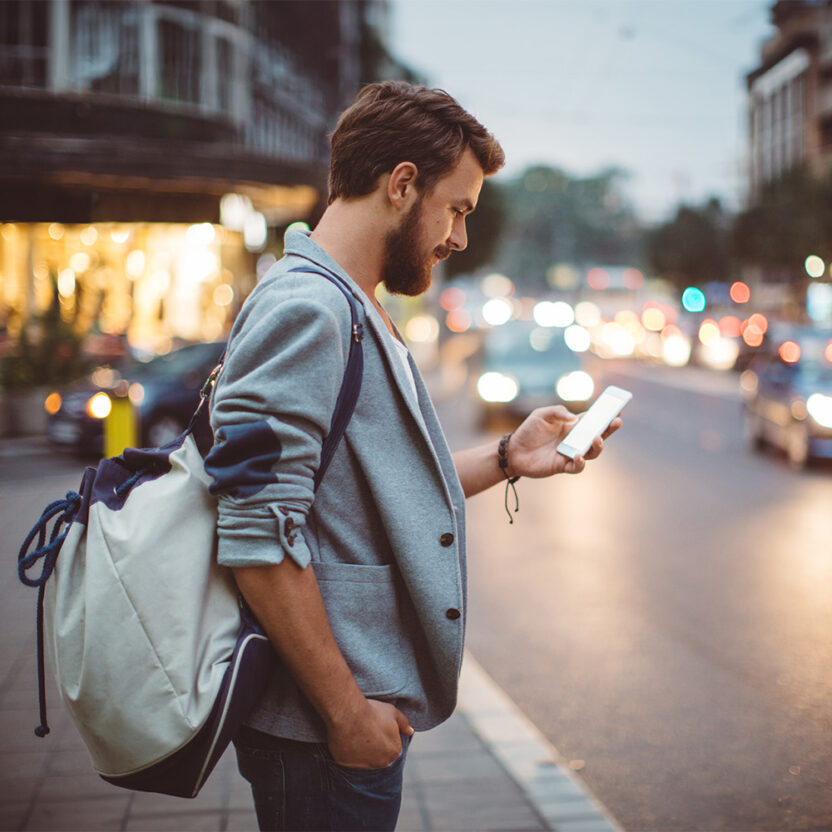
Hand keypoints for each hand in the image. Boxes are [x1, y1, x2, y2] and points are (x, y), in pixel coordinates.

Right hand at [327, 698, 413, 768]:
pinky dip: (348, 750)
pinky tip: (347, 737)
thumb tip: (410, 731)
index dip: (383, 733)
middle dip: (373, 743)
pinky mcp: (346, 764)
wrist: (349, 714)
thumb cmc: (373, 712)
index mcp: (394, 751)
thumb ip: (404, 723)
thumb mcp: (393, 712)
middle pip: (378, 753)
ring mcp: (363, 765)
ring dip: (361, 749)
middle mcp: (381, 763)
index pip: (391, 745)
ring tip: (356, 731)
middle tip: (366, 728)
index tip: (376, 725)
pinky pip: (348, 758)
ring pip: (363, 757)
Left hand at [507, 405, 621, 477]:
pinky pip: (577, 467)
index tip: (617, 409)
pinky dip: (580, 463)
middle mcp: (575, 440)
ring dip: (598, 446)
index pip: (592, 420)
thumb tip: (574, 418)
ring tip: (597, 438)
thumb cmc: (529, 431)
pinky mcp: (562, 466)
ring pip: (592, 452)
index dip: (605, 415)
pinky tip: (578, 456)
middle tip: (617, 421)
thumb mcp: (541, 414)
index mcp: (572, 425)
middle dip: (609, 429)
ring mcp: (570, 453)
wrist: (513, 450)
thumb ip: (558, 412)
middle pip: (598, 435)